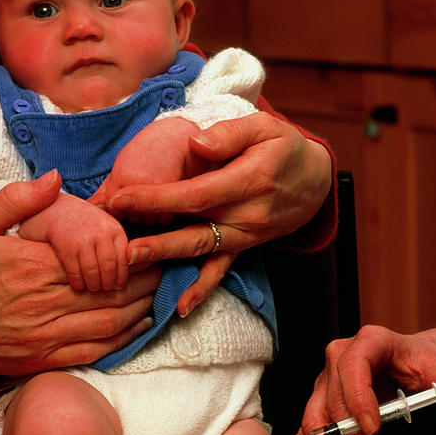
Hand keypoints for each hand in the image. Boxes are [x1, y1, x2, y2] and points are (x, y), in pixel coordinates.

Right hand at [0, 171, 159, 378]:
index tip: (152, 244)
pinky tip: (137, 327)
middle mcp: (45, 302)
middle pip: (112, 292)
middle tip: (168, 266)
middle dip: (145, 280)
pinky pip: (92, 352)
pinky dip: (120, 340)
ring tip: (160, 292)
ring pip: (108, 323)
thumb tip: (55, 177)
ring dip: (141, 308)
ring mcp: (44, 335)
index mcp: (34, 266)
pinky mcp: (40, 359)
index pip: (99, 260)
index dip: (133, 255)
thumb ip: (18, 200)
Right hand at [18, 191, 128, 291]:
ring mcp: (82, 239)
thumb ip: (120, 248)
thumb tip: (133, 275)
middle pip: (109, 267)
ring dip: (94, 285)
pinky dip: (78, 282)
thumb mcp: (108, 230)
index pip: (124, 259)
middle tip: (106, 291)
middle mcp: (100, 233)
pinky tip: (79, 285)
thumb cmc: (89, 226)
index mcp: (115, 230)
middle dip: (108, 283)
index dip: (122, 277)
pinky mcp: (65, 246)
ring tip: (93, 288)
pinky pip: (74, 271)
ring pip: (92, 271)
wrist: (59, 210)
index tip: (119, 287)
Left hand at [102, 113, 332, 315]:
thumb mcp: (265, 127)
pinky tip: (180, 306)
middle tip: (121, 244)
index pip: (197, 193)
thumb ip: (229, 134)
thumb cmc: (283, 149)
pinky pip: (221, 270)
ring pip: (202, 249)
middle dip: (155, 236)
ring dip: (167, 257)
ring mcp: (245, 235)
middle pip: (195, 227)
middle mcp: (247, 214)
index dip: (159, 198)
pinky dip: (201, 289)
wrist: (314, 181)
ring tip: (133, 263)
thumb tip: (196, 143)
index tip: (122, 198)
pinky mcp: (244, 246)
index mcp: (250, 181)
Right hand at [279, 325, 435, 434]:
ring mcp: (327, 379)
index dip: (358, 400)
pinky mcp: (321, 400)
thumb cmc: (421, 363)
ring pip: (318, 417)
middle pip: (336, 402)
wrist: (411, 363)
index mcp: (368, 342)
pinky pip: (306, 424)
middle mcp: (340, 357)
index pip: (353, 368)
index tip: (373, 431)